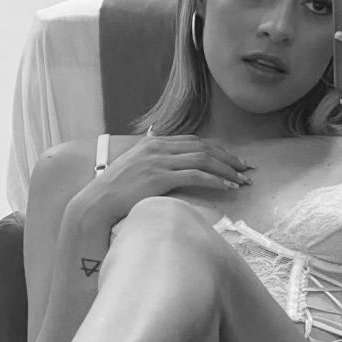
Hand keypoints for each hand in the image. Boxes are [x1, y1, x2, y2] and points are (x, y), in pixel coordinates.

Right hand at [79, 134, 253, 223]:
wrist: (96, 203)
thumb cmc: (114, 189)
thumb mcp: (132, 163)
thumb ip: (148, 152)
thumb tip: (156, 138)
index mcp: (154, 142)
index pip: (194, 141)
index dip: (217, 149)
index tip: (233, 159)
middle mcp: (158, 147)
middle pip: (203, 147)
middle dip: (228, 157)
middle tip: (245, 168)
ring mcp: (159, 161)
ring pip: (203, 160)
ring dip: (227, 169)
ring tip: (242, 180)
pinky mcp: (159, 177)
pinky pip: (195, 176)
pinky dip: (215, 180)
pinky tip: (227, 187)